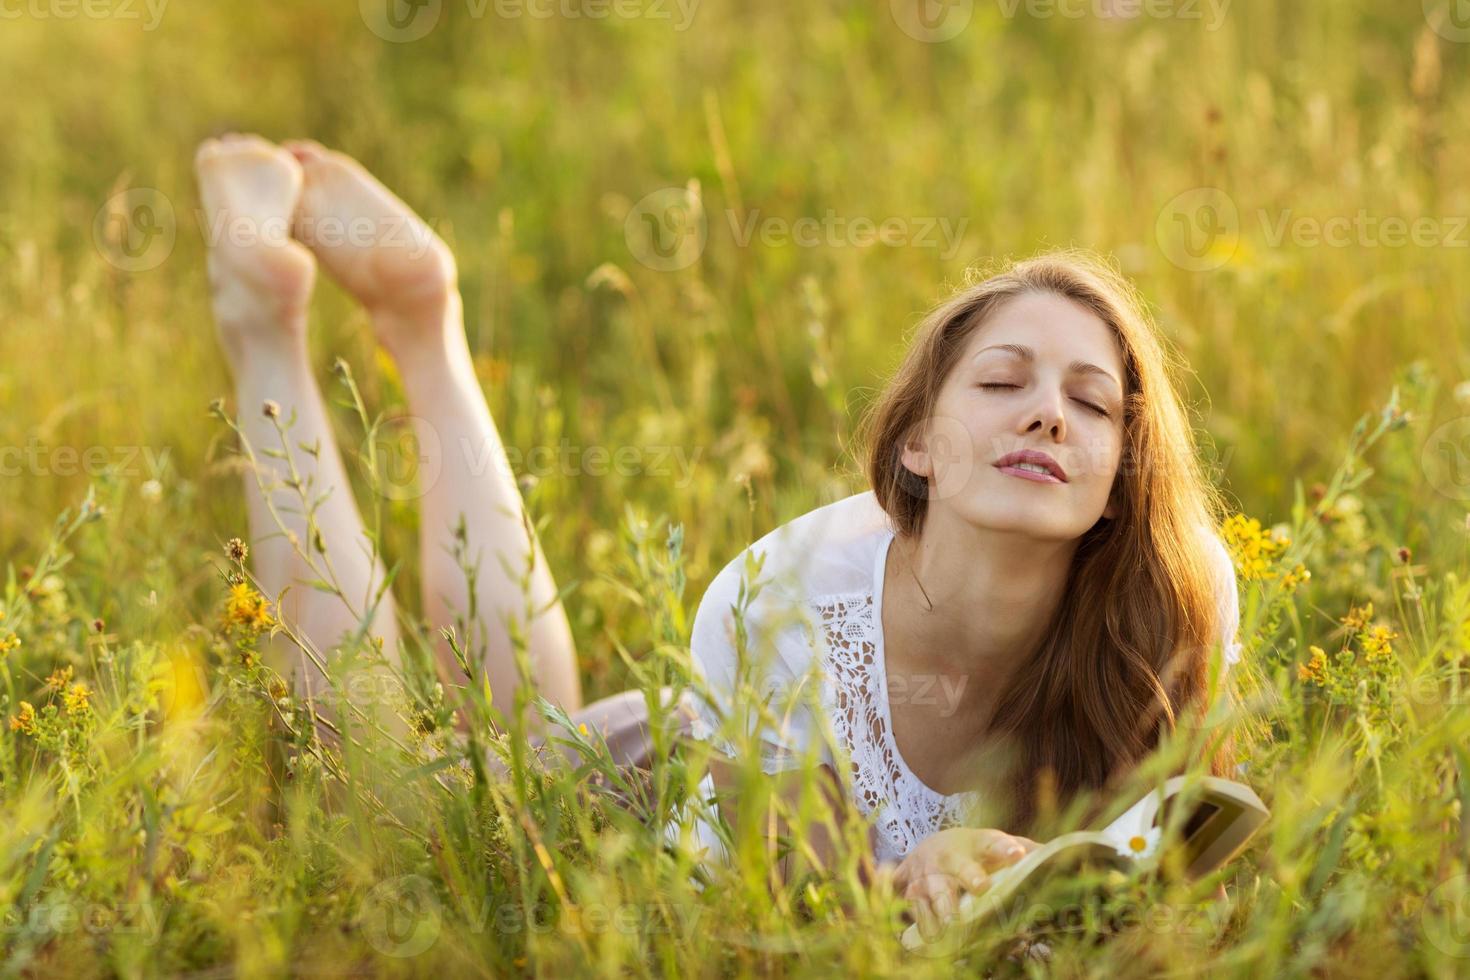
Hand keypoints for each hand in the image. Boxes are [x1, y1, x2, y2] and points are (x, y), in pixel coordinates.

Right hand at [889, 828, 1039, 940]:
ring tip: (948, 926)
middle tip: (976, 893)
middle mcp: (948, 858)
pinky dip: (915, 917)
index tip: (1018, 854)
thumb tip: (1056, 857)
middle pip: (956, 870)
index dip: (1005, 848)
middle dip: (964, 882)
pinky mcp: (907, 888)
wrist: (932, 848)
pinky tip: (924, 932)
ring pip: (928, 893)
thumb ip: (1024, 849)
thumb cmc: (974, 852)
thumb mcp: (995, 845)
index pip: (992, 844)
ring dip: (937, 910)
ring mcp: (925, 874)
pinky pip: (909, 904)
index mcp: (975, 845)